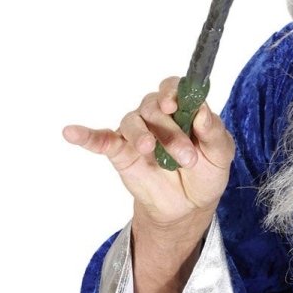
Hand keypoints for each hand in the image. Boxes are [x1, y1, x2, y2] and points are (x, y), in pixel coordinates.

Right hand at [63, 76, 234, 230]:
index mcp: (183, 108)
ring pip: (132, 121)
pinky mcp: (120, 152)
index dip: (172, 91)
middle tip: (187, 157)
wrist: (190, 206)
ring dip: (142, 135)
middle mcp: (157, 115)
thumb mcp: (221, 154)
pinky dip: (86, 135)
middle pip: (155, 107)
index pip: (173, 87)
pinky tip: (71, 132)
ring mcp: (137, 132)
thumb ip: (214, 132)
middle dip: (170, 131)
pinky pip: (100, 140)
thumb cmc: (206, 171)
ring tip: (150, 150)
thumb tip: (203, 110)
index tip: (174, 104)